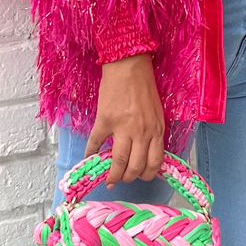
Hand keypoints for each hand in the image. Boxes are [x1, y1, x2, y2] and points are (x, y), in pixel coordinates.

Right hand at [85, 54, 164, 187]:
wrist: (128, 66)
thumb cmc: (144, 86)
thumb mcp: (157, 112)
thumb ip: (153, 132)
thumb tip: (145, 151)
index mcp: (156, 130)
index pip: (155, 163)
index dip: (147, 175)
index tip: (140, 177)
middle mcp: (142, 132)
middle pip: (136, 167)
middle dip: (128, 178)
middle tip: (122, 179)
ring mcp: (123, 128)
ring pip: (118, 162)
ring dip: (113, 175)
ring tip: (108, 178)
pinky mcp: (105, 121)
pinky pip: (96, 143)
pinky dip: (91, 154)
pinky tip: (89, 158)